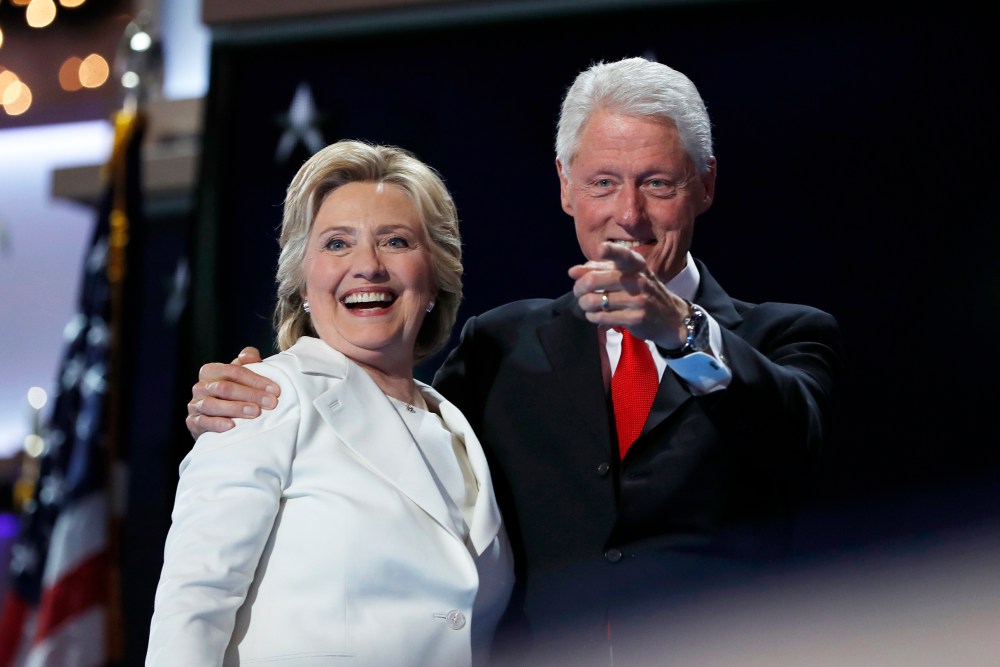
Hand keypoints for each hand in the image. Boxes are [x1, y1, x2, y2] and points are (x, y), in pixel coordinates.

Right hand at [185, 347, 279, 439]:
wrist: (216, 422)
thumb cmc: (233, 395)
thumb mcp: (241, 377)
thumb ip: (247, 363)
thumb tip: (250, 355)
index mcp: (211, 371)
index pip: (233, 371)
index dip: (255, 380)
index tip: (275, 390)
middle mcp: (200, 386)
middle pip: (225, 387)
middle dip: (250, 395)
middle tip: (270, 403)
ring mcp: (195, 405)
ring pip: (212, 404)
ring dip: (236, 408)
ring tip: (255, 412)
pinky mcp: (193, 422)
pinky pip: (202, 422)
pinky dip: (217, 423)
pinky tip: (231, 426)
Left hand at [568, 242, 690, 348]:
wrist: (669, 317)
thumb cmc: (641, 291)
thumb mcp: (626, 275)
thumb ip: (599, 269)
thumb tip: (572, 271)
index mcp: (635, 264)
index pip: (622, 255)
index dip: (610, 251)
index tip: (600, 249)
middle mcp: (638, 279)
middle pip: (594, 280)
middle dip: (578, 287)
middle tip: (578, 291)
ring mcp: (638, 300)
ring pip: (595, 301)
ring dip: (584, 304)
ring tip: (586, 305)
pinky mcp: (635, 318)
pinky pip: (602, 317)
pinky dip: (592, 316)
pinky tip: (595, 315)